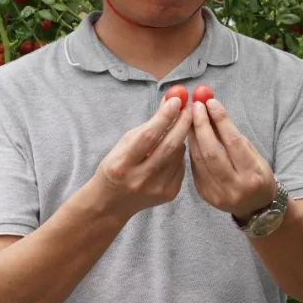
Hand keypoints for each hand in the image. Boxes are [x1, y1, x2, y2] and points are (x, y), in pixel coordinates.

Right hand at [92, 97, 192, 219]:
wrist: (112, 203)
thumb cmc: (117, 166)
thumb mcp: (125, 143)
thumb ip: (148, 124)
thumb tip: (170, 100)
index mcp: (122, 164)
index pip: (148, 136)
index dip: (164, 117)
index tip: (177, 99)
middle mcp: (140, 179)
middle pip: (169, 146)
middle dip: (183, 123)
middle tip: (190, 107)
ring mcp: (156, 189)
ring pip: (178, 154)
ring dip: (180, 138)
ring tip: (176, 129)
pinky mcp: (169, 194)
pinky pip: (181, 165)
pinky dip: (179, 154)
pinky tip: (171, 151)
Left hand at [188, 98, 275, 221]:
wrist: (256, 206)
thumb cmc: (257, 174)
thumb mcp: (254, 155)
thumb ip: (233, 135)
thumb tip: (213, 109)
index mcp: (252, 174)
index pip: (233, 142)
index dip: (220, 120)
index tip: (210, 102)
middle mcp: (234, 186)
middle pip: (212, 152)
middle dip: (201, 125)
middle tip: (196, 106)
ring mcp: (218, 193)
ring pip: (199, 159)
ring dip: (192, 135)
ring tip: (190, 116)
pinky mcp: (205, 195)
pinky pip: (195, 168)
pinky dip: (192, 149)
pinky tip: (190, 135)